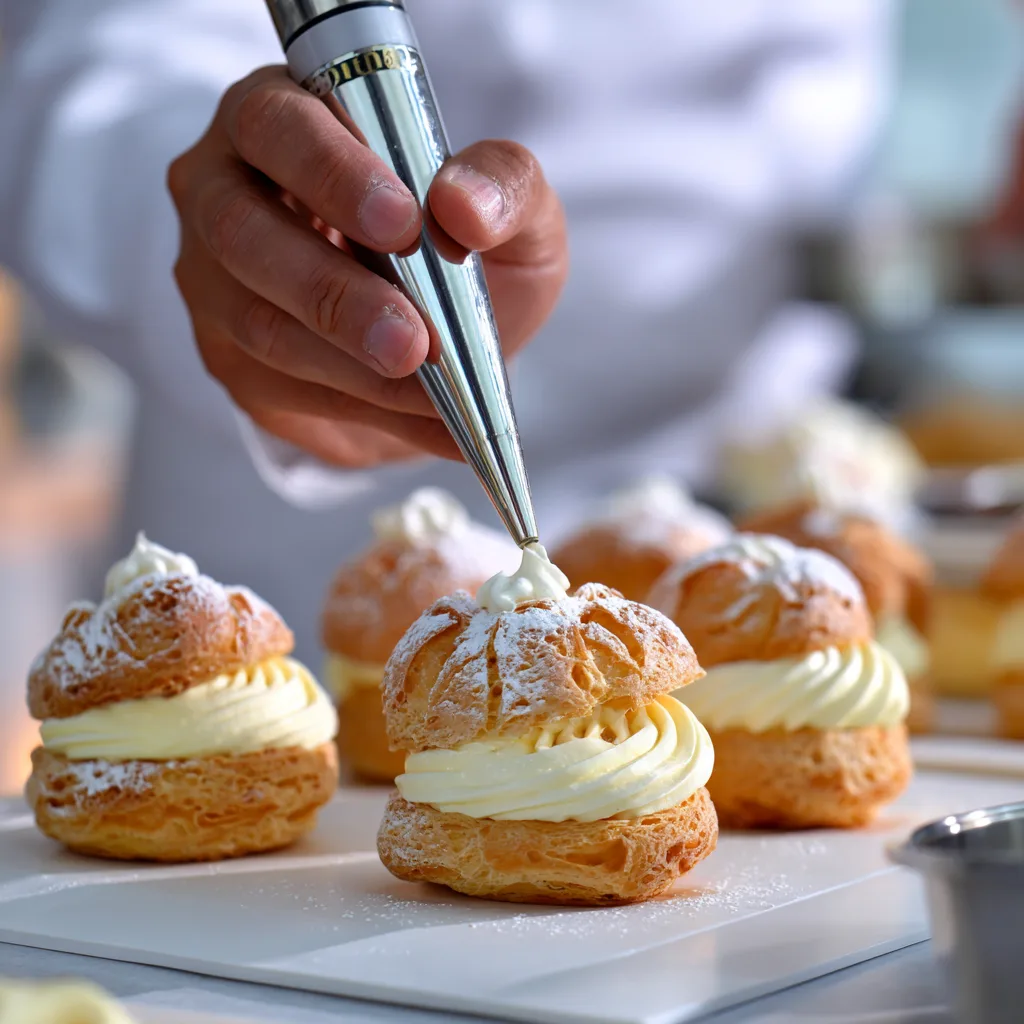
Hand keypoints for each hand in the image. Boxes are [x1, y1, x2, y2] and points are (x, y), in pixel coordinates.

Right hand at [169, 66, 566, 467]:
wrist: (446, 336)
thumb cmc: (463, 247)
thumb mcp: (511, 207)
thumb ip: (504, 185)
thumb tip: (466, 205)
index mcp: (285, 118)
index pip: (276, 124)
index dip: (331, 172)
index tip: (404, 223)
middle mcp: (226, 189)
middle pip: (242, 231)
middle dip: (333, 293)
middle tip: (412, 340)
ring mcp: (214, 278)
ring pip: (258, 323)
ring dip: (351, 366)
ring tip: (434, 395)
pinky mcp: (230, 354)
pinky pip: (283, 388)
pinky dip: (368, 412)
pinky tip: (433, 427)